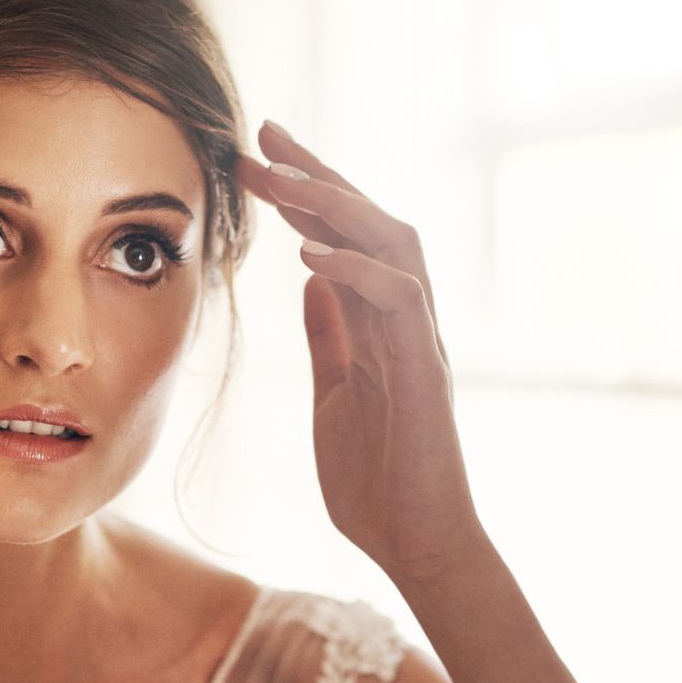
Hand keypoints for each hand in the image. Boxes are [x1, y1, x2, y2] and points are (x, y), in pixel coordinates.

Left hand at [234, 121, 487, 583]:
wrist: (419, 546)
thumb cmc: (379, 485)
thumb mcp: (335, 397)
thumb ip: (332, 337)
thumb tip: (311, 281)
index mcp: (380, 326)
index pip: (345, 238)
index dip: (304, 192)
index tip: (257, 157)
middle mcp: (406, 322)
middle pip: (371, 221)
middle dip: (317, 174)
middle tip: (264, 136)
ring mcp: (420, 343)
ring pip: (393, 243)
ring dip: (335, 204)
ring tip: (281, 177)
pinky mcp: (424, 372)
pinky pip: (400, 299)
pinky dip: (358, 268)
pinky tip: (311, 251)